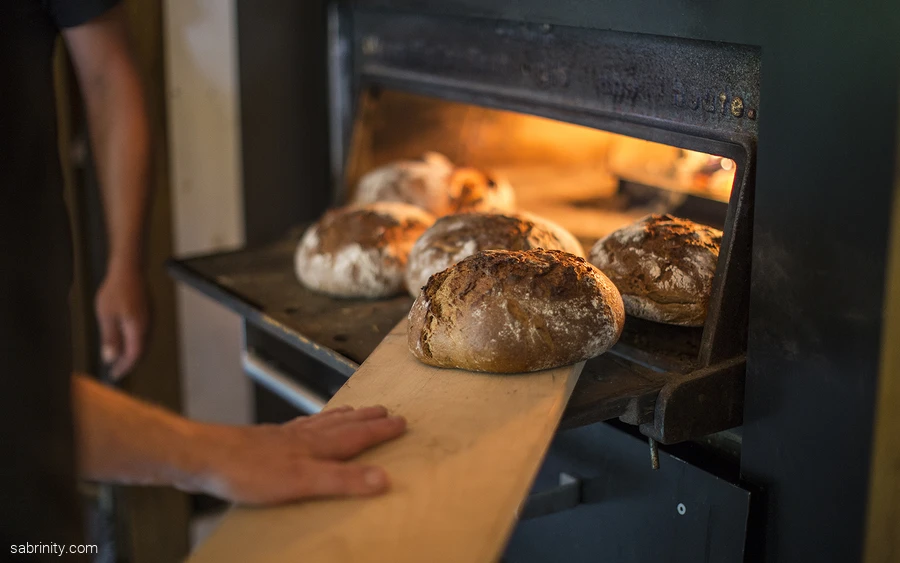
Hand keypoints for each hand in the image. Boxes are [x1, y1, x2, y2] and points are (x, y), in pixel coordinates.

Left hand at [95, 264, 148, 379]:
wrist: (129, 269)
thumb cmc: (117, 288)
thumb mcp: (106, 316)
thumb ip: (110, 338)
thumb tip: (110, 356)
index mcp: (137, 329)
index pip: (133, 355)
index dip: (124, 367)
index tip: (114, 374)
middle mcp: (146, 326)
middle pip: (140, 351)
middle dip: (128, 362)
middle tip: (116, 369)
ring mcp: (149, 319)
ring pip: (142, 343)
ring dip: (131, 352)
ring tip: (119, 357)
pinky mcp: (147, 313)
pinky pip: (142, 333)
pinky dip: (134, 341)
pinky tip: (125, 340)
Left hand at [197, 406, 406, 504]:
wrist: (205, 458)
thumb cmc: (250, 472)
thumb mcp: (302, 481)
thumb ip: (342, 479)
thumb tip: (383, 479)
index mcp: (317, 446)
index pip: (357, 436)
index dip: (380, 431)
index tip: (401, 422)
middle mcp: (304, 437)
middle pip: (342, 424)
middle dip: (366, 419)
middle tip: (385, 411)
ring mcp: (284, 437)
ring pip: (322, 423)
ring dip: (342, 417)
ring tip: (355, 410)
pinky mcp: (265, 441)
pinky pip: (299, 427)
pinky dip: (312, 423)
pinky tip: (306, 426)